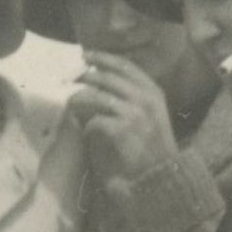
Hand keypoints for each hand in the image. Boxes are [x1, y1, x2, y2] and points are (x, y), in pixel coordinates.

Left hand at [68, 50, 177, 180]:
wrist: (161, 176)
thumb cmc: (152, 147)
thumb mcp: (149, 115)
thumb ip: (130, 97)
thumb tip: (100, 82)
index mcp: (153, 92)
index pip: (125, 66)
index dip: (103, 58)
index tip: (86, 55)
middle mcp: (146, 98)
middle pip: (107, 77)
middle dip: (86, 76)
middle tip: (70, 79)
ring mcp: (135, 113)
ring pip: (96, 97)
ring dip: (80, 100)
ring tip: (71, 105)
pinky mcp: (122, 130)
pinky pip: (94, 120)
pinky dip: (87, 126)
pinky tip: (87, 132)